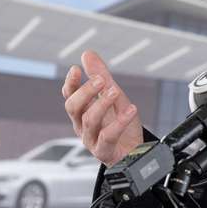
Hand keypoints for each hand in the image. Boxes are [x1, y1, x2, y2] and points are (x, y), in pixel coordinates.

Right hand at [61, 50, 142, 164]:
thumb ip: (101, 76)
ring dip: (102, 104)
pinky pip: (108, 137)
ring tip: (115, 91)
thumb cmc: (122, 126)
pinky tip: (131, 110)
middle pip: (73, 108)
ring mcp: (92, 140)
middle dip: (85, 92)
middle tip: (101, 80)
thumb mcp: (114, 96)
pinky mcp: (105, 152)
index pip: (69, 96)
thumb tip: (87, 54)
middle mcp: (82, 126)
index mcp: (82, 112)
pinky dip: (119, 122)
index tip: (76, 70)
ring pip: (89, 121)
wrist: (137, 153)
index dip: (70, 83)